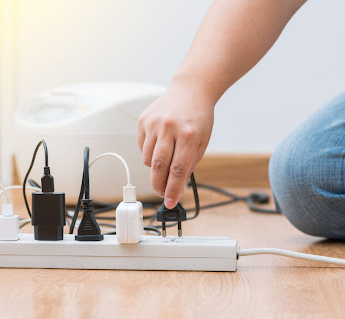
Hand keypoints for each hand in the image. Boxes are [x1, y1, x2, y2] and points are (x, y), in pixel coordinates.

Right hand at [138, 80, 214, 208]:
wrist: (190, 90)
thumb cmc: (198, 118)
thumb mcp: (202, 142)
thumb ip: (189, 165)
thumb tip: (176, 187)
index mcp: (188, 135)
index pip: (178, 170)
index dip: (173, 190)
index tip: (170, 202)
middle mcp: (168, 128)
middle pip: (158, 166)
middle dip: (158, 185)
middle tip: (162, 194)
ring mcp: (154, 123)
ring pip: (147, 159)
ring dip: (155, 168)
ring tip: (165, 161)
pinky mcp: (143, 121)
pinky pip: (142, 147)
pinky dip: (149, 152)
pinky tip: (160, 144)